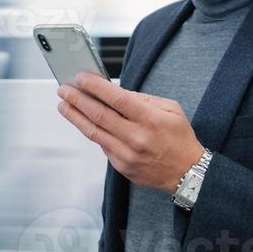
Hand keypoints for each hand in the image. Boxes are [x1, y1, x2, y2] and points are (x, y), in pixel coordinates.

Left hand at [57, 73, 204, 192]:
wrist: (188, 173)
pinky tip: (85, 122)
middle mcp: (136, 138)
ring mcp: (126, 154)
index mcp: (150, 119)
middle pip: (98, 115)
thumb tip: (118, 92)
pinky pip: (103, 146)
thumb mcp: (171, 109)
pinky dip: (93, 132)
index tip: (81, 78)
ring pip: (94, 132)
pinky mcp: (122, 166)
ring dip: (75, 117)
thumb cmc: (180, 139)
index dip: (95, 87)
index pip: (116, 98)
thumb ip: (144, 99)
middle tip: (64, 90)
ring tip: (64, 105)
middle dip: (77, 99)